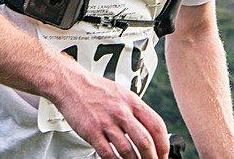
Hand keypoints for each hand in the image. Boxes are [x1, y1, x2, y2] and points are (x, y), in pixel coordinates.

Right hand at [52, 72, 169, 158]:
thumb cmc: (95, 89)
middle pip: (145, 142)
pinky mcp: (92, 131)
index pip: (157, 126)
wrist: (70, 83)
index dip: (163, 145)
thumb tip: (150, 130)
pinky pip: (107, 154)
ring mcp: (106, 122)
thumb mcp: (122, 94)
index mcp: (132, 101)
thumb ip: (135, 111)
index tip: (163, 155)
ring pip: (128, 151)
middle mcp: (121, 112)